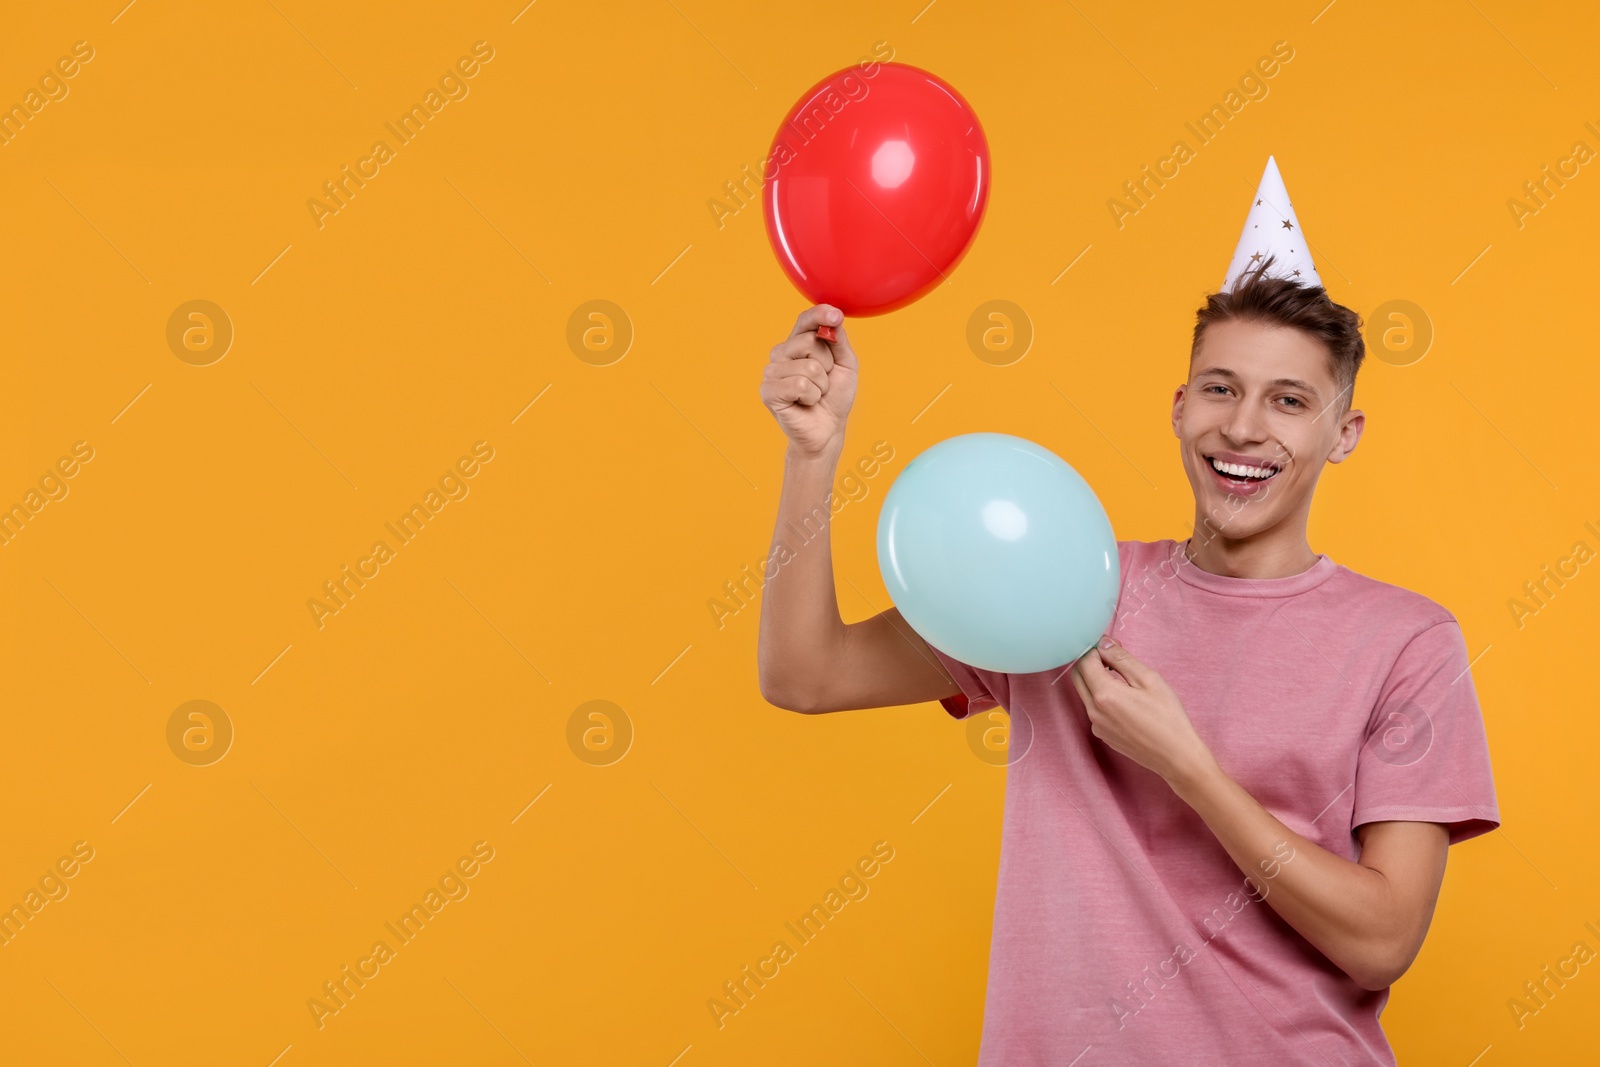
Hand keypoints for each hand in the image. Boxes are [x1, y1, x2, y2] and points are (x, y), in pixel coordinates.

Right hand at [759, 304, 858, 456]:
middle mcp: (781, 354)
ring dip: (821, 385)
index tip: (836, 316)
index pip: (805, 320)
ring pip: (808, 366)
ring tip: (815, 395)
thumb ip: (839, 340)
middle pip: (809, 341)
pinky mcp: (769, 391)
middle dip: (827, 364)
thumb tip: (833, 317)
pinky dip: (812, 396)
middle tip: (823, 381)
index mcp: (798, 343)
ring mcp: (772, 372)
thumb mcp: (845, 364)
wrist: (827, 430)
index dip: (820, 314)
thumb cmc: (834, 397)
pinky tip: (806, 403)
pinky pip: (800, 385)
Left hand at [1068, 638, 1215, 788]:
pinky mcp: (1102, 735)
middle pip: (1078, 677)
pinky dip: (1102, 698)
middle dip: (1090, 663)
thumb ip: (1122, 659)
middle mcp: (1094, 711)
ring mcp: (1096, 726)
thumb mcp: (1149, 679)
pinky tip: (1126, 701)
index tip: (1110, 646)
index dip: (1094, 649)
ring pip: (1085, 693)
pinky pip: (1094, 710)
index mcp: (1104, 694)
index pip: (1084, 662)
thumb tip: (1103, 644)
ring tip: (1124, 679)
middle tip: (1113, 658)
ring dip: (1096, 680)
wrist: (1176, 755)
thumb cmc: (1168, 716)